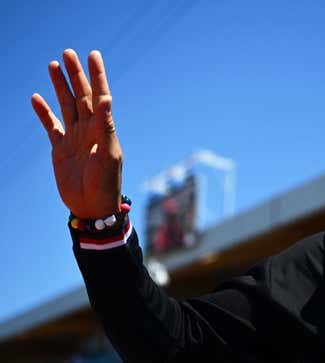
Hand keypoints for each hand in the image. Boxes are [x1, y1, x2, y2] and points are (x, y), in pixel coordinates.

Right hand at [32, 49, 122, 218]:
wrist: (92, 207)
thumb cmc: (106, 182)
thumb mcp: (108, 154)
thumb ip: (106, 126)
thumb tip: (107, 98)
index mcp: (103, 129)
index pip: (100, 96)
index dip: (97, 75)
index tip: (93, 55)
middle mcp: (89, 130)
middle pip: (81, 96)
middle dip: (75, 74)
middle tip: (68, 52)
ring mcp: (74, 138)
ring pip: (66, 106)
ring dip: (60, 86)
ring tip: (53, 65)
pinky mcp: (60, 150)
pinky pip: (50, 126)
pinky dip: (43, 112)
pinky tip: (36, 98)